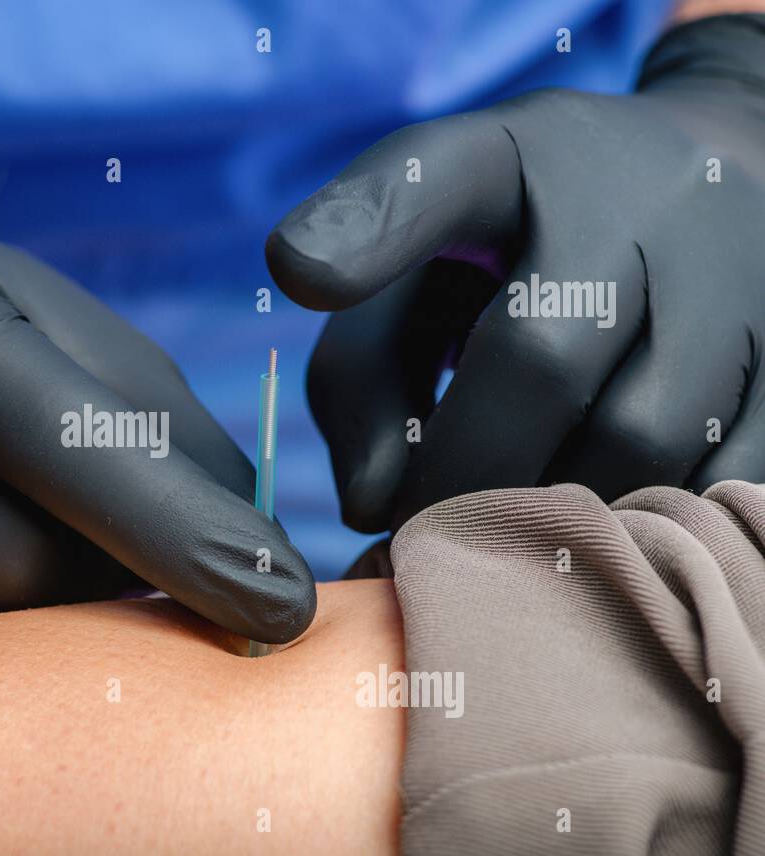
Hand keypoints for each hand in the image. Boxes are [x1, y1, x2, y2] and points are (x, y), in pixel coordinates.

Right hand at [0, 193, 314, 648]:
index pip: (75, 450)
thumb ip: (177, 458)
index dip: (186, 541)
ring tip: (12, 595)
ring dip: (4, 646)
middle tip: (102, 581)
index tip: (283, 610)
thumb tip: (263, 588)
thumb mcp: (85, 353)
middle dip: (86, 595)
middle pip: (5, 573)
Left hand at [266, 14, 764, 530]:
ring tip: (505, 530)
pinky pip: (724, 477)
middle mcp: (641, 199)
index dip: (371, 225)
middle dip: (460, 470)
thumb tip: (366, 506)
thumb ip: (358, 376)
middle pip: (541, 358)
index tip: (301, 272)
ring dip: (552, 510)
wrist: (697, 195)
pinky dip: (642, 526)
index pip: (441, 175)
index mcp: (518, 159)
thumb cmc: (509, 257)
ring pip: (642, 438)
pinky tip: (593, 528)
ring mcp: (738, 273)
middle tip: (421, 526)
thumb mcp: (418, 275)